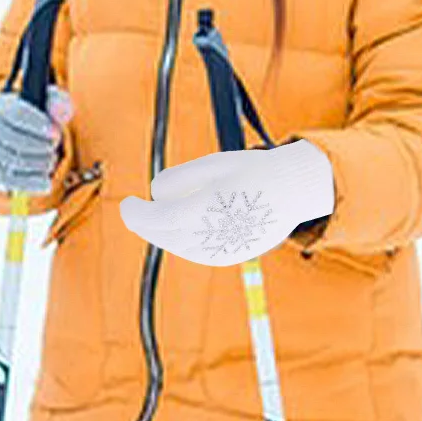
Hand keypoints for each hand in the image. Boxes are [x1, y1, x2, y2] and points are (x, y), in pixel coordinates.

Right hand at [0, 87, 72, 195]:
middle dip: (40, 145)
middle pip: (15, 140)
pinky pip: (8, 180)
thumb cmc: (33, 117)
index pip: (17, 115)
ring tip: (52, 160)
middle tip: (55, 147)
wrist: (12, 132)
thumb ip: (57, 103)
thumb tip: (61, 110)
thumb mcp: (45, 104)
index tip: (56, 132)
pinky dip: (30, 183)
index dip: (38, 125)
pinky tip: (47, 183)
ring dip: (38, 163)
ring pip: (12, 161)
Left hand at [118, 139, 333, 266]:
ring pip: (179, 247)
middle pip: (165, 236)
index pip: (160, 219)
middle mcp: (216, 233)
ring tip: (155, 216)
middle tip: (134, 209)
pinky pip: (196, 253)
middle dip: (145, 224)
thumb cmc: (252, 170)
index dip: (137, 215)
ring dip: (161, 233)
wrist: (294, 190)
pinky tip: (177, 228)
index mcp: (210, 207)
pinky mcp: (231, 256)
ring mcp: (225, 249)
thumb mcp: (214, 164)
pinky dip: (180, 242)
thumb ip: (180, 178)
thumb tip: (155, 193)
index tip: (127, 204)